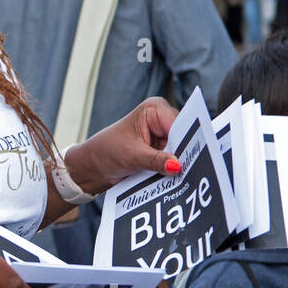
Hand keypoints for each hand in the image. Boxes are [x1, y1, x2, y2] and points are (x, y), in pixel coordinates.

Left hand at [61, 97, 180, 194]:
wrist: (93, 166)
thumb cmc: (106, 151)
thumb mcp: (132, 156)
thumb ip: (156, 160)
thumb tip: (178, 165)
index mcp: (154, 109)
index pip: (179, 124)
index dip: (187, 141)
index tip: (194, 158)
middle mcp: (161, 118)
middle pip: (184, 136)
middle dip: (184, 154)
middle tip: (190, 171)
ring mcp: (162, 134)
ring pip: (181, 149)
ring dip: (179, 163)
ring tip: (182, 176)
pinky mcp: (161, 149)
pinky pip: (175, 159)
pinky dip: (173, 169)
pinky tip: (175, 178)